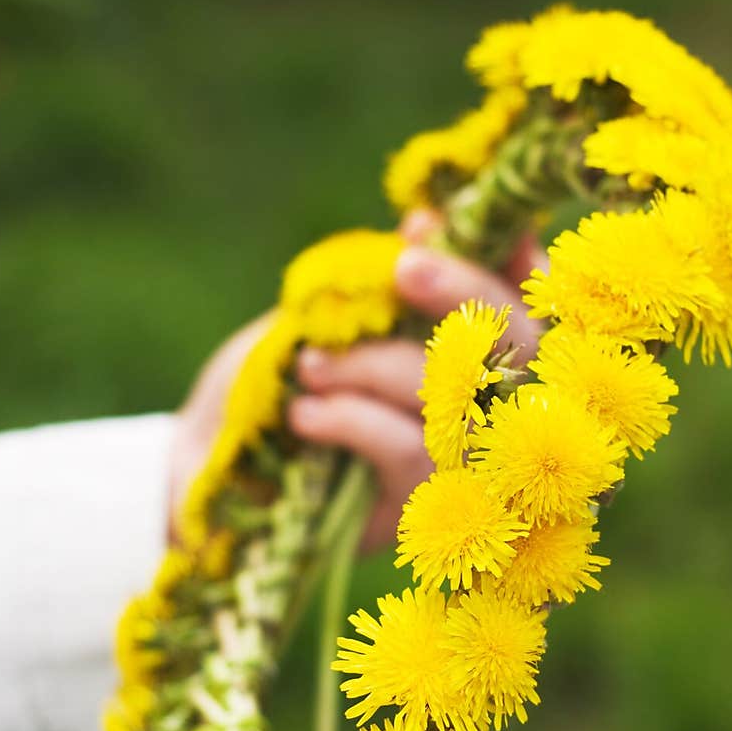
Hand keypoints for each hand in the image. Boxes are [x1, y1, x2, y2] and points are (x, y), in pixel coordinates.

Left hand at [171, 212, 544, 549]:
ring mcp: (455, 465)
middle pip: (517, 347)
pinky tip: (305, 415)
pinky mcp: (418, 509)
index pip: (524, 304)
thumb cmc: (273, 380)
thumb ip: (379, 280)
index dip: (513, 263)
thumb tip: (427, 221)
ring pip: (451, 398)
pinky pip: (405, 448)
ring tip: (309, 367)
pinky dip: (351, 418)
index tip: (456, 229)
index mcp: (465, 354)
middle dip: (464, 293)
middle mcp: (479, 411)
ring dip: (374, 366)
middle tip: (404, 266)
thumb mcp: (321, 317)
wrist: (207, 463)